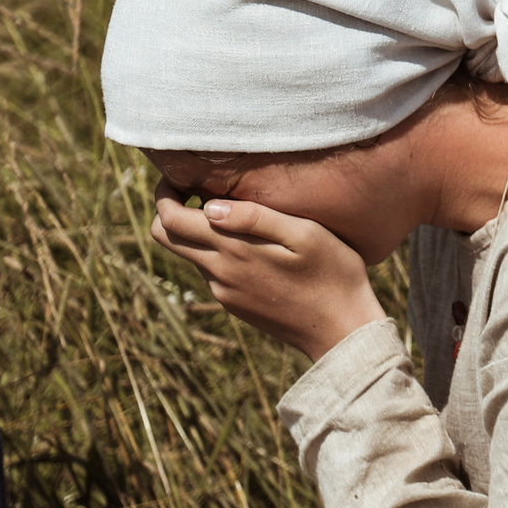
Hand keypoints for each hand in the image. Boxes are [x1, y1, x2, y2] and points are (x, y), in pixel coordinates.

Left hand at [150, 186, 384, 359]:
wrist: (342, 332)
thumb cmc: (333, 274)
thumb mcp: (304, 235)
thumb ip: (255, 218)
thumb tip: (209, 207)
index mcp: (231, 251)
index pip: (168, 221)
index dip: (164, 194)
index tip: (179, 176)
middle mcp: (218, 274)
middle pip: (166, 238)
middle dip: (169, 210)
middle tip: (194, 189)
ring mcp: (224, 292)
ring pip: (191, 253)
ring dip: (200, 231)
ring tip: (236, 212)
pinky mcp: (234, 304)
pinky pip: (212, 271)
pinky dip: (220, 251)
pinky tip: (254, 245)